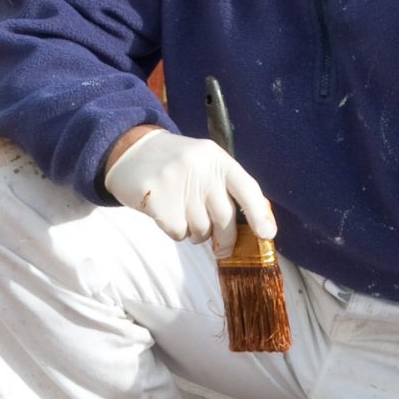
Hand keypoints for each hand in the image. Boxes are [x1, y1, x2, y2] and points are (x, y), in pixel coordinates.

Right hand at [103, 128, 277, 253]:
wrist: (130, 151)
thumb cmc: (175, 165)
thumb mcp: (204, 164)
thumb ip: (226, 189)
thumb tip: (255, 227)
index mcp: (217, 159)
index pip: (246, 187)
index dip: (259, 214)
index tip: (267, 235)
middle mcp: (200, 168)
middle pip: (225, 218)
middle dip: (226, 239)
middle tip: (223, 247)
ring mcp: (177, 182)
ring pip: (201, 230)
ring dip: (195, 232)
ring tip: (183, 214)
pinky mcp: (157, 199)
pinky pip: (178, 233)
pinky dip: (175, 231)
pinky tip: (167, 214)